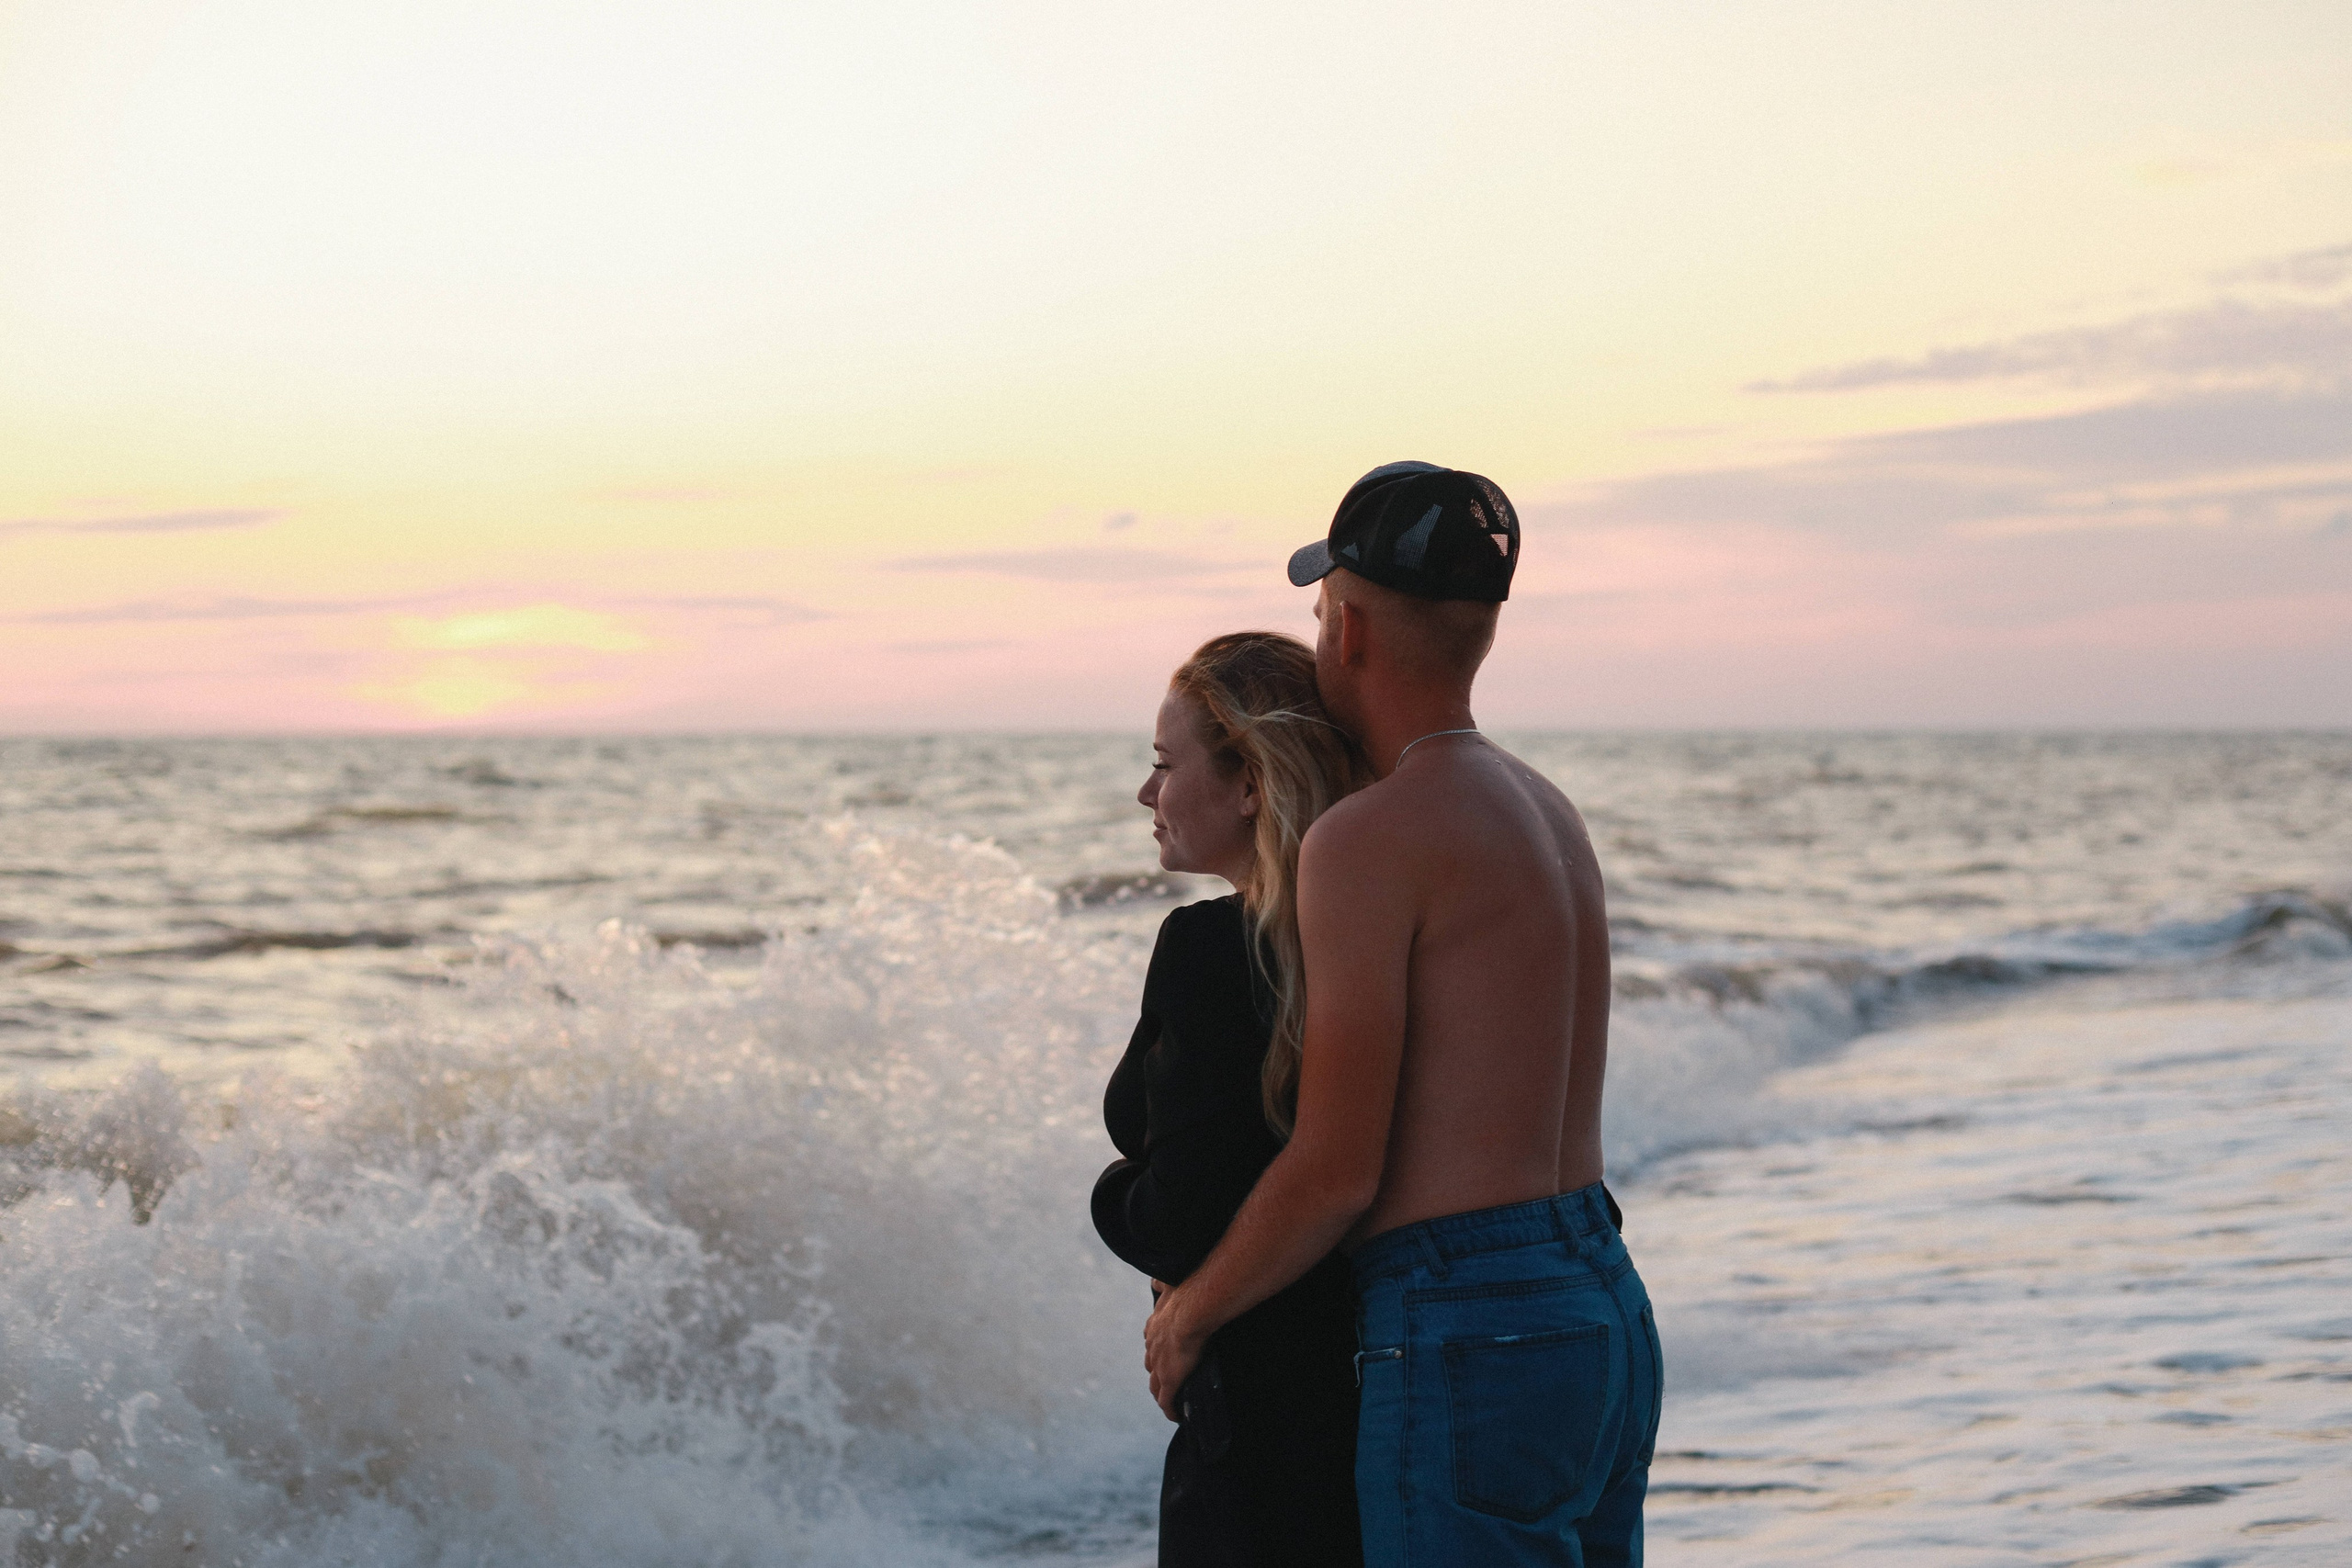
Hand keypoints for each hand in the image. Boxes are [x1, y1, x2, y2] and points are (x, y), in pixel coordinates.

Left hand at [1143, 1283, 1205, 1422]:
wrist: (1190, 1311)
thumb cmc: (1185, 1296)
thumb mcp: (1168, 1285)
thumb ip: (1161, 1283)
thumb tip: (1156, 1280)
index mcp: (1154, 1327)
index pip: (1151, 1341)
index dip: (1156, 1349)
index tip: (1162, 1352)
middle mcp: (1152, 1348)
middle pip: (1151, 1365)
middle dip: (1156, 1372)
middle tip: (1165, 1378)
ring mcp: (1159, 1366)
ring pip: (1155, 1386)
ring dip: (1161, 1393)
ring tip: (1169, 1400)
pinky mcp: (1169, 1381)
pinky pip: (1167, 1401)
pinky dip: (1169, 1409)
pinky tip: (1176, 1416)